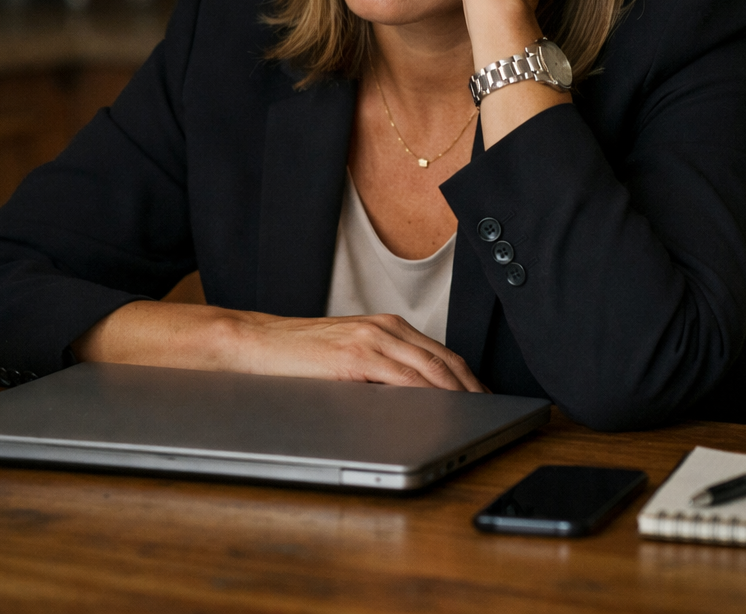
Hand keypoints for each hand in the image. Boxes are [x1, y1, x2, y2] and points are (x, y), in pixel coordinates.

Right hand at [73, 301, 485, 391]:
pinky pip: (400, 379)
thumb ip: (379, 368)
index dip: (467, 377)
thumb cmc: (298, 356)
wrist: (254, 344)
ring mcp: (368, 341)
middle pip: (443, 361)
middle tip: (490, 413)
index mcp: (384, 327)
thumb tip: (413, 397)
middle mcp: (383, 329)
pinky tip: (436, 412)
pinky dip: (425, 395)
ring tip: (474, 417)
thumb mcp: (347, 356)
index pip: (440, 353)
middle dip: (471, 389)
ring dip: (456, 394)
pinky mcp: (351, 358)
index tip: (483, 399)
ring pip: (428, 369)